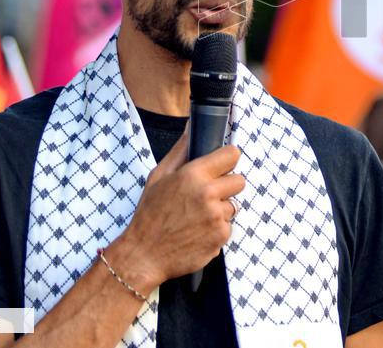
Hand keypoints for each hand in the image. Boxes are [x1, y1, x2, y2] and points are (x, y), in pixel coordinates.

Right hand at [108, 131, 244, 290]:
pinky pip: (227, 226)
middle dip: (226, 186)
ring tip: (196, 217)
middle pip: (239, 181)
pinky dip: (216, 229)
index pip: (232, 155)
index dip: (227, 159)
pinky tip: (197, 232)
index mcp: (193, 175)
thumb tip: (192, 126)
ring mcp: (216, 217)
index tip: (222, 165)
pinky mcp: (221, 237)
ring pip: (233, 206)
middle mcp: (208, 194)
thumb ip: (180, 150)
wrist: (143, 255)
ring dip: (220, 210)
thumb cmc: (149, 214)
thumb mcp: (158, 176)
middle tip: (207, 195)